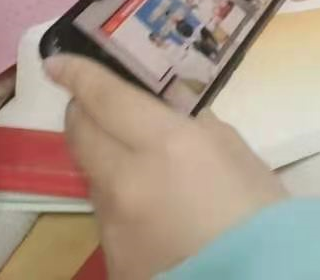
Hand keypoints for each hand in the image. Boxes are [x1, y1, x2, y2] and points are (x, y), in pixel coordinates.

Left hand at [47, 55, 286, 279]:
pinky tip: (154, 212)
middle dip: (83, 113)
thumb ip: (195, 126)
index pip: (105, 99)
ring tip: (138, 161)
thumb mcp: (237, 152)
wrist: (258, 278)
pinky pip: (107, 217)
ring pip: (92, 177)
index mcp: (164, 145)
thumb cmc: (262, 210)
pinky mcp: (111, 258)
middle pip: (81, 135)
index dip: (79, 75)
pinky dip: (121, 202)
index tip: (57, 60)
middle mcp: (125, 181)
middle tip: (96, 103)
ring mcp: (112, 225)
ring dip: (104, 159)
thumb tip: (170, 111)